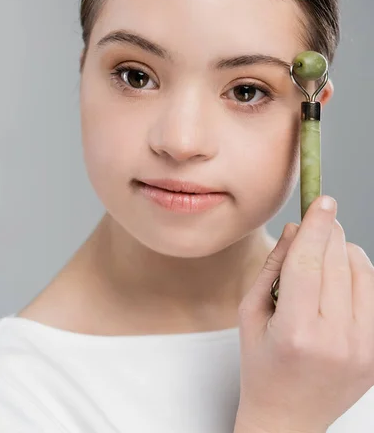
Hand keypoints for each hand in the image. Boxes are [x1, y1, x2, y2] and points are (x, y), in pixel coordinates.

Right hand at [234, 195, 373, 432]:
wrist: (288, 418)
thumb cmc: (261, 366)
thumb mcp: (250, 312)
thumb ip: (274, 266)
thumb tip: (295, 229)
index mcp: (296, 331)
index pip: (310, 262)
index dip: (316, 226)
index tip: (322, 200)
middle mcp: (336, 340)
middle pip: (339, 262)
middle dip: (328, 234)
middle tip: (317, 224)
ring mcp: (363, 348)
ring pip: (363, 272)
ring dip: (344, 253)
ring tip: (324, 259)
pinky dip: (358, 276)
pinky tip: (339, 281)